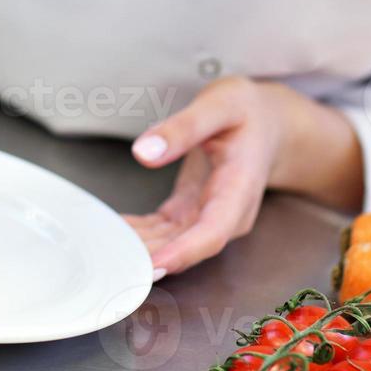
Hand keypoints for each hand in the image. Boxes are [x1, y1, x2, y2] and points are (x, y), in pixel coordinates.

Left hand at [123, 77, 363, 277]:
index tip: (154, 265)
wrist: (268, 123)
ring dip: (139, 246)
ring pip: (171, 242)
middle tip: (110, 258)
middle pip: (188, 246)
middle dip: (150, 255)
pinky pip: (163, 231)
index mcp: (239, 188)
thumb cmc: (247, 111)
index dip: (184, 252)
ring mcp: (210, 216)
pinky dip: (139, 232)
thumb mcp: (218, 105)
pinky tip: (113, 229)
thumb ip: (183, 128)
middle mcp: (227, 213)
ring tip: (102, 243)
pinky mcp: (193, 212)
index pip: (213, 232)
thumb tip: (144, 152)